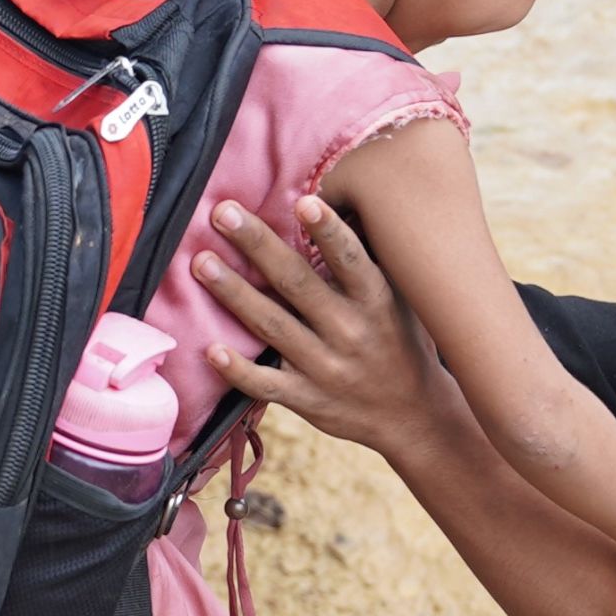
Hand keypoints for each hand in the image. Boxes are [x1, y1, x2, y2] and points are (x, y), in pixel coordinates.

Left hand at [195, 194, 445, 448]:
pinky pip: (267, 384)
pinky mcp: (308, 399)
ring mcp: (327, 368)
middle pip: (296, 283)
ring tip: (202, 263)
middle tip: (221, 212)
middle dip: (257, 245)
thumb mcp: (400, 298)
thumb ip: (370, 257)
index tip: (303, 202)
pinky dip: (238, 369)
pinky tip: (210, 349)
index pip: (350, 260)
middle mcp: (351, 331)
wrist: (413, 414)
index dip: (328, 231)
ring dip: (234, 294)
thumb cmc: (400, 340)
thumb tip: (343, 201)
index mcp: (375, 301)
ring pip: (273, 326)